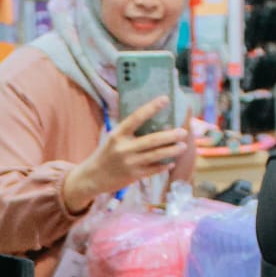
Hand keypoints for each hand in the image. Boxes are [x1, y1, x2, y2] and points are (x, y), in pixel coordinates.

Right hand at [63, 97, 189, 212]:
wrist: (93, 177)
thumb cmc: (106, 153)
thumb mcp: (113, 138)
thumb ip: (129, 130)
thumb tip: (153, 118)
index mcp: (118, 134)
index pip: (136, 118)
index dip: (151, 107)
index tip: (165, 99)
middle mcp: (124, 148)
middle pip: (152, 140)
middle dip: (170, 136)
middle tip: (183, 132)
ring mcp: (129, 163)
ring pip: (156, 156)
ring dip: (171, 151)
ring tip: (183, 146)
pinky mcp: (133, 176)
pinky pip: (153, 170)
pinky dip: (164, 166)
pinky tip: (172, 162)